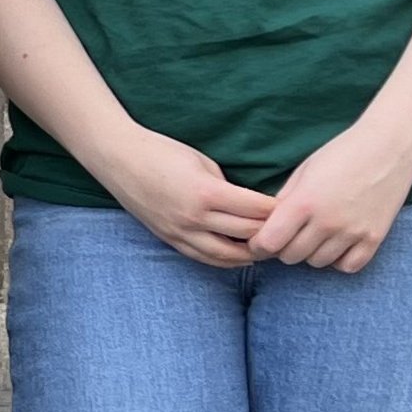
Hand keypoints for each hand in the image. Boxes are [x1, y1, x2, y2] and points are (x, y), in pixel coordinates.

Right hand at [92, 128, 280, 266]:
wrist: (118, 158)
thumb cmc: (161, 152)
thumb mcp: (202, 162)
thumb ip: (226, 187)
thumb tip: (249, 204)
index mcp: (207, 193)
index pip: (256, 210)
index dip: (278, 211)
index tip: (294, 209)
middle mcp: (195, 218)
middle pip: (247, 234)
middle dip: (271, 233)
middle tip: (289, 231)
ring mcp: (180, 232)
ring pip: (227, 255)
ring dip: (251, 254)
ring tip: (268, 249)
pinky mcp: (169, 238)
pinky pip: (204, 257)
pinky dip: (226, 259)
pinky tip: (239, 256)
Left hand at [251, 124, 411, 272]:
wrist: (389, 147)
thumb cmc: (342, 153)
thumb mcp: (304, 172)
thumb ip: (284, 202)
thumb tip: (266, 228)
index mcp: (304, 202)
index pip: (269, 243)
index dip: (259, 244)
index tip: (260, 240)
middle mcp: (328, 222)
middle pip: (291, 256)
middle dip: (284, 247)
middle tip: (290, 233)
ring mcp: (353, 232)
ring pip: (317, 262)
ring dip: (311, 252)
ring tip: (316, 233)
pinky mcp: (375, 238)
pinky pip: (347, 266)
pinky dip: (338, 260)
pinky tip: (337, 243)